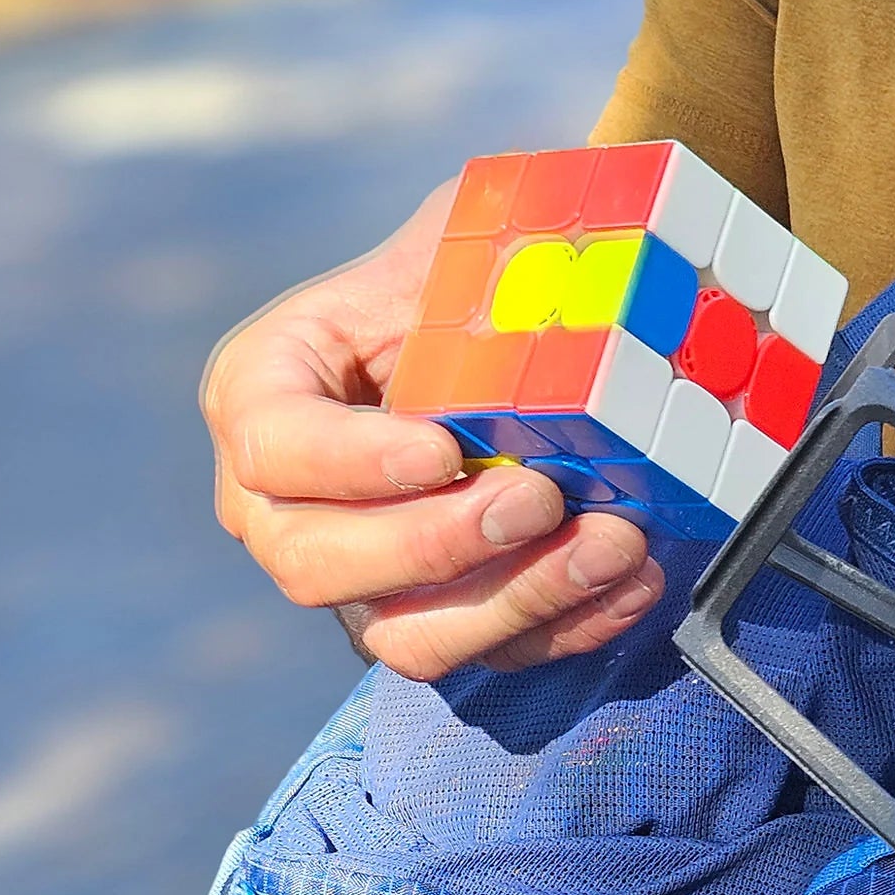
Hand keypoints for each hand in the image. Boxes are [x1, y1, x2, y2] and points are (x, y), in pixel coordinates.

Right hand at [201, 181, 663, 680]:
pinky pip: (486, 655)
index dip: (353, 464)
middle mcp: (281, 506)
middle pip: (320, 565)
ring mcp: (353, 579)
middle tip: (537, 496)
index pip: (277, 448)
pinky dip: (567, 625)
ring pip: (406, 637)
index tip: (443, 449)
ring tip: (612, 543)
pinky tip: (632, 579)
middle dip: (437, 543)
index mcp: (263, 393)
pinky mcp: (429, 624)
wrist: (501, 331)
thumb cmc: (460, 278)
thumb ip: (483, 253)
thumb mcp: (457, 239)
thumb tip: (567, 256)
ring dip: (518, 599)